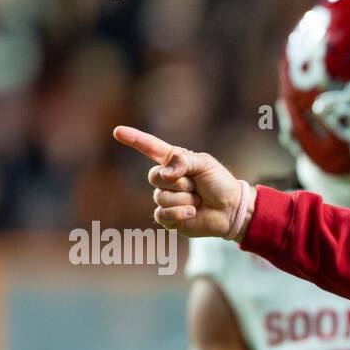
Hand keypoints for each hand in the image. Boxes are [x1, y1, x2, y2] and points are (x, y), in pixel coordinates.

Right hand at [113, 126, 247, 238]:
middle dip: (179, 182)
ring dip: (184, 199)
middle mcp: (166, 180)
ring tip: (198, 200)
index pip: (149, 148)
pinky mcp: (169, 218)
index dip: (134, 139)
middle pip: (154, 177)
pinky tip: (193, 213)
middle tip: (196, 186)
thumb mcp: (204, 163)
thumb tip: (165, 175)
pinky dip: (180, 213)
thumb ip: (183, 161)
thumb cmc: (219, 183)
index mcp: (173, 161)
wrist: (231, 209)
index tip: (118, 131)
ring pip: (161, 197)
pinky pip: (163, 214)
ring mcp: (166, 199)